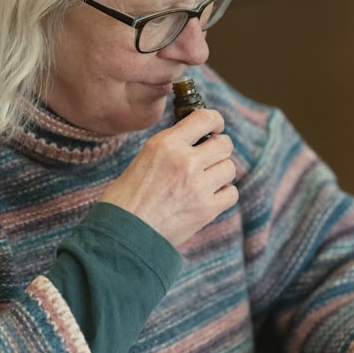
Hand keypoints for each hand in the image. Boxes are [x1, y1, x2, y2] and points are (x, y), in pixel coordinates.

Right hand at [100, 108, 236, 246]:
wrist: (122, 233)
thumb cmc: (125, 198)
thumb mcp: (143, 159)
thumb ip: (170, 148)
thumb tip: (195, 142)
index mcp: (166, 144)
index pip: (206, 118)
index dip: (216, 121)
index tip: (215, 128)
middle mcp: (185, 161)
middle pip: (224, 144)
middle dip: (219, 149)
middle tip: (209, 158)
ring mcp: (198, 186)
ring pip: (229, 168)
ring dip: (220, 172)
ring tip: (203, 181)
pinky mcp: (206, 209)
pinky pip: (231, 193)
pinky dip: (223, 194)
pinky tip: (207, 197)